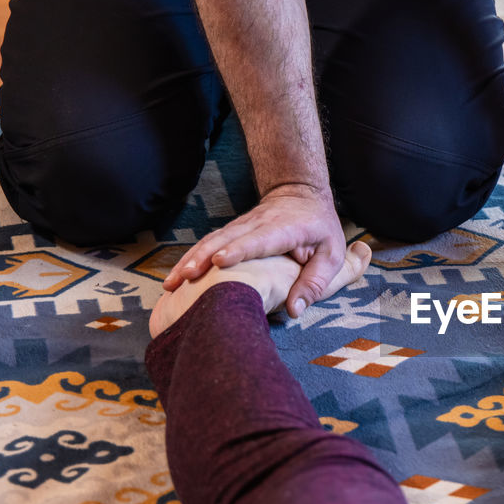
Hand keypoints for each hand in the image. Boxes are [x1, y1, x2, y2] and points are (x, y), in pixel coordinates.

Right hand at [162, 183, 345, 317]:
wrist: (300, 192)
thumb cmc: (320, 228)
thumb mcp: (331, 254)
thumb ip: (315, 282)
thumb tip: (294, 311)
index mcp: (284, 228)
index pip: (258, 239)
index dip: (238, 250)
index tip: (218, 262)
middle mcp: (257, 224)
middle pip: (225, 240)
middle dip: (203, 258)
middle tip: (185, 278)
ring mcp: (241, 225)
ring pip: (211, 240)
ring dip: (190, 260)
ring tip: (172, 282)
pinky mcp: (231, 231)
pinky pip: (208, 243)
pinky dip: (190, 258)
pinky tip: (175, 276)